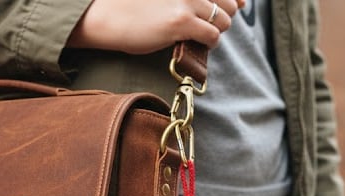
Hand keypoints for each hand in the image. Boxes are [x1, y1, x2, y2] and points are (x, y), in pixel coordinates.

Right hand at [67, 0, 245, 53]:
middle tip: (208, 23)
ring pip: (224, 19)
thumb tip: (230, 3)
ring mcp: (188, 0)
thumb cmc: (131, 4)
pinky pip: (213, 35)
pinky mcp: (182, 21)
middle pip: (229, 2)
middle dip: (224, 14)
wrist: (106, 15)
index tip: (237, 4)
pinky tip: (199, 43)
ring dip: (216, 29)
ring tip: (200, 33)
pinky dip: (210, 42)